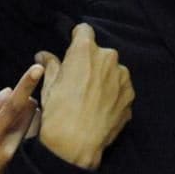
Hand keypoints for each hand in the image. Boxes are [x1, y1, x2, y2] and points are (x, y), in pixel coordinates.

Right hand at [0, 63, 43, 173]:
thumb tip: (6, 92)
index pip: (13, 106)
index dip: (26, 86)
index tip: (37, 69)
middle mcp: (10, 149)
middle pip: (29, 112)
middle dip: (24, 100)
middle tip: (6, 105)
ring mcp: (19, 159)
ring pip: (33, 125)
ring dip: (26, 114)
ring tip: (5, 123)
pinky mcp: (24, 165)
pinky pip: (31, 138)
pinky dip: (26, 128)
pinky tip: (11, 135)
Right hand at [36, 23, 133, 168]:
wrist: (76, 143)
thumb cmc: (58, 111)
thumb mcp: (49, 85)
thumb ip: (51, 65)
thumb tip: (44, 55)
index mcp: (85, 50)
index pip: (84, 30)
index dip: (78, 38)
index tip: (74, 49)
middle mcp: (108, 58)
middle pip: (100, 53)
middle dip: (92, 62)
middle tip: (80, 81)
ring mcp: (123, 77)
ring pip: (113, 71)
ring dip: (105, 78)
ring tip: (92, 98)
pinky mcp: (130, 95)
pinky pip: (120, 89)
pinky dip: (113, 95)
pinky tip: (101, 108)